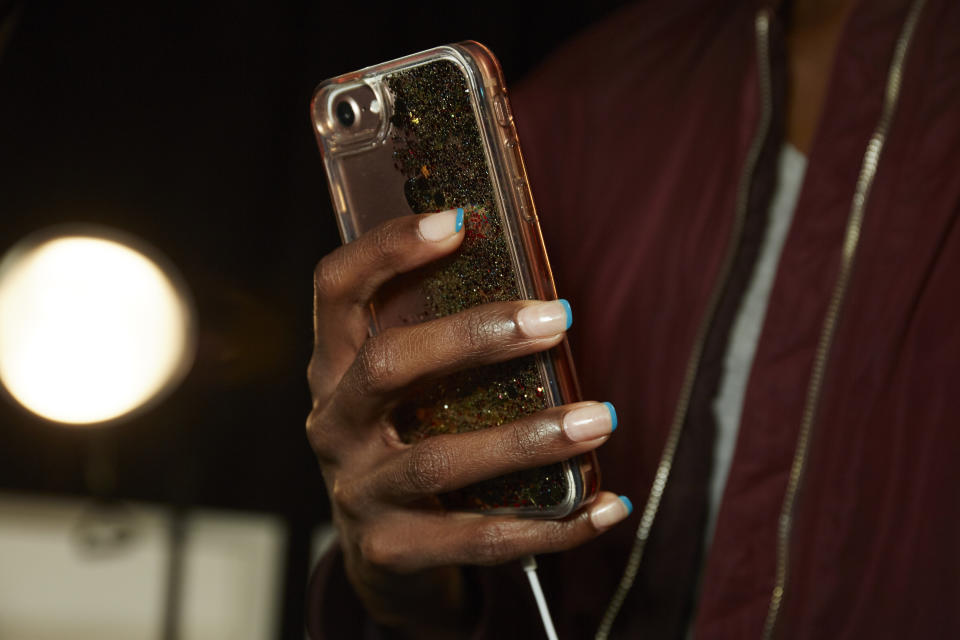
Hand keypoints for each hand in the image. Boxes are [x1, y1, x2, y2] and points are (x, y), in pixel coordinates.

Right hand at [307, 209, 630, 637]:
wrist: (384, 560)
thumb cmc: (409, 446)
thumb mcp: (406, 394)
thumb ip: (443, 348)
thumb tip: (542, 297)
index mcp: (334, 369)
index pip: (337, 290)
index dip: (387, 250)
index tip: (457, 221)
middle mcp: (334, 424)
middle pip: (387, 365)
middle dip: (472, 336)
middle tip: (557, 317)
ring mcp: (357, 492)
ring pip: (438, 461)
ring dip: (526, 439)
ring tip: (598, 418)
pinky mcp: (392, 552)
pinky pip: (478, 540)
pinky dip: (552, 526)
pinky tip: (608, 506)